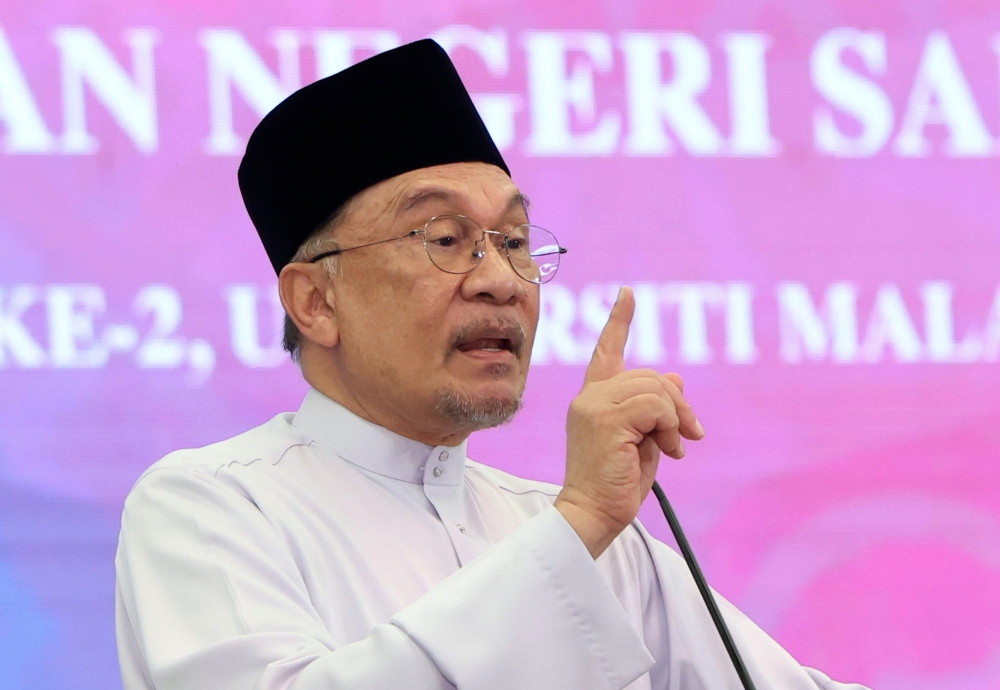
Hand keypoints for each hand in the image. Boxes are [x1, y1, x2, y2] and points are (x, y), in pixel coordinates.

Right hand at [554, 287, 704, 558]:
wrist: (594, 513)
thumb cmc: (617, 482)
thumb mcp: (643, 439)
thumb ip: (653, 409)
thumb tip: (675, 376)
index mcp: (593, 399)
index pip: (607, 351)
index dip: (619, 321)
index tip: (628, 294)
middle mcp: (589, 396)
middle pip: (649, 375)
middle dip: (678, 404)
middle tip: (690, 437)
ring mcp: (594, 405)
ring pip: (655, 388)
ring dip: (675, 419)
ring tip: (673, 449)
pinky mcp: (605, 419)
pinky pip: (656, 406)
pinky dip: (670, 427)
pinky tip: (667, 453)